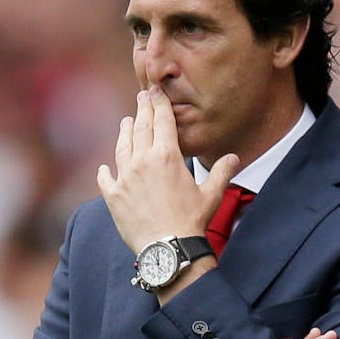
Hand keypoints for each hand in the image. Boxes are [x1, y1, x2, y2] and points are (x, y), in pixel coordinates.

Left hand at [97, 87, 240, 252]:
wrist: (168, 247)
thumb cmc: (191, 222)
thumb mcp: (211, 195)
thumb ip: (221, 172)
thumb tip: (234, 158)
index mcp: (167, 156)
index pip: (162, 121)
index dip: (159, 104)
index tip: (155, 91)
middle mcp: (143, 161)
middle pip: (141, 128)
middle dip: (142, 109)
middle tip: (141, 97)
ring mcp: (125, 177)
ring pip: (122, 147)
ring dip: (125, 132)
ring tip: (126, 122)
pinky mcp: (113, 196)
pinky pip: (106, 177)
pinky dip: (105, 170)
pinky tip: (105, 167)